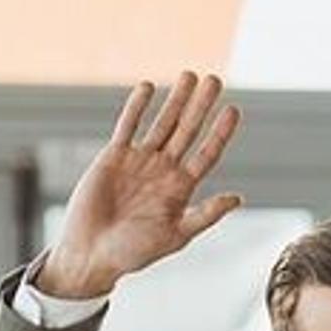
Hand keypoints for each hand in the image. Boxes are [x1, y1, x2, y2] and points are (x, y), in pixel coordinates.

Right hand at [41, 71, 243, 298]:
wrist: (93, 254)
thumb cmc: (135, 252)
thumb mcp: (177, 235)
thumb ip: (206, 215)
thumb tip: (238, 198)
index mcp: (182, 189)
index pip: (207, 154)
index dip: (220, 133)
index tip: (233, 110)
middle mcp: (164, 171)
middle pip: (188, 131)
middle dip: (201, 106)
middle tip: (215, 80)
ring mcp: (139, 161)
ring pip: (162, 123)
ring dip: (176, 100)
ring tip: (189, 75)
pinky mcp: (114, 156)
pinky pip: (128, 126)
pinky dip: (137, 107)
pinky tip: (149, 87)